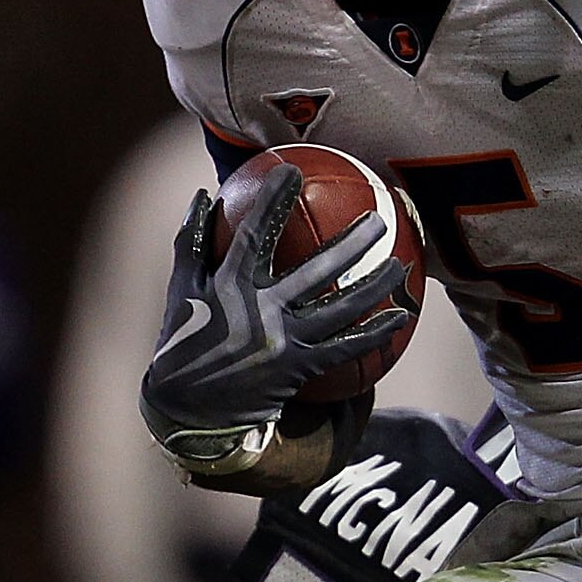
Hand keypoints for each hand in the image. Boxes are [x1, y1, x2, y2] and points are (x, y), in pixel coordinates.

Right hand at [139, 169, 411, 471]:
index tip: (292, 170)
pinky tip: (400, 316)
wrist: (189, 410)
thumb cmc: (182, 341)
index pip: (256, 234)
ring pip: (340, 311)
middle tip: (378, 220)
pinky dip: (375, 333)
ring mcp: (284, 343)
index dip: (273, 201)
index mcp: (229, 287)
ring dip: (375, 287)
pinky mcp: (299, 369)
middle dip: (352, 244)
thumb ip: (192, 241)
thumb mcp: (179, 290)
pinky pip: (344, 349)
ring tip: (403, 266)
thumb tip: (203, 194)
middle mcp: (261, 314)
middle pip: (316, 271)